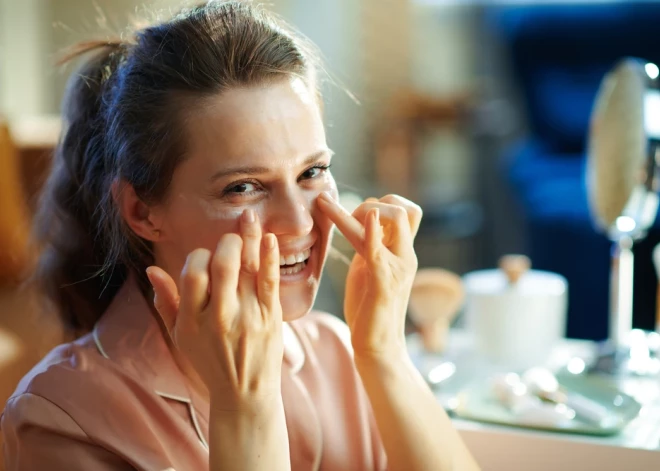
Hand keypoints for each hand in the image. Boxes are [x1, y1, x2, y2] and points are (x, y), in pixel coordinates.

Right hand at [145, 209, 283, 410]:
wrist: (245, 394)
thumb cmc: (209, 361)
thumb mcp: (179, 336)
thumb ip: (166, 302)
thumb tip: (151, 269)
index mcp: (192, 321)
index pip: (193, 273)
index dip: (198, 257)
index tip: (205, 258)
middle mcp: (219, 317)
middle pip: (221, 265)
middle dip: (225, 242)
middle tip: (229, 238)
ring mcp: (248, 316)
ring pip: (247, 267)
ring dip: (248, 237)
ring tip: (248, 218)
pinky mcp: (271, 317)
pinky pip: (270, 280)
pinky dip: (269, 256)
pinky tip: (268, 237)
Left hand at [317, 193, 421, 360]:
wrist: (378, 346)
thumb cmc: (370, 307)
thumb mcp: (369, 267)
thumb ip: (370, 245)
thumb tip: (361, 220)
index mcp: (401, 253)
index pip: (407, 212)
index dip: (382, 204)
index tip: (357, 215)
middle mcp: (405, 256)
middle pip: (406, 209)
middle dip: (374, 203)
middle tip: (350, 219)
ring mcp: (397, 268)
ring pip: (396, 220)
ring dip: (363, 211)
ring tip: (339, 217)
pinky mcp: (383, 282)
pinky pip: (379, 251)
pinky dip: (371, 232)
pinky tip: (366, 217)